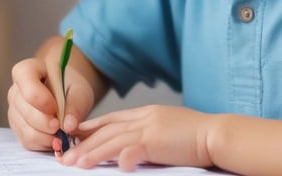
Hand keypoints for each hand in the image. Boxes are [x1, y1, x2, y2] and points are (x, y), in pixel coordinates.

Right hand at [7, 57, 93, 151]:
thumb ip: (75, 103)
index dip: (42, 100)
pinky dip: (43, 143)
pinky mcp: (18, 128)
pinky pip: (27, 140)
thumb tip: (68, 125)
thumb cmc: (69, 85)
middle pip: (25, 110)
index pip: (27, 86)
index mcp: (27, 71)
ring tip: (62, 133)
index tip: (56, 109)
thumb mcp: (79, 89)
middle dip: (46, 122)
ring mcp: (14, 110)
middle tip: (63, 127)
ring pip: (25, 129)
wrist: (64, 92)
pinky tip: (55, 138)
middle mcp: (15, 91)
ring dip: (46, 136)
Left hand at [60, 104, 215, 170]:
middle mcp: (143, 118)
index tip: (73, 137)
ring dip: (92, 152)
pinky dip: (122, 157)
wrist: (216, 134)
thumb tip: (128, 151)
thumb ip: (146, 136)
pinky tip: (113, 166)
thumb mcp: (164, 130)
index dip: (89, 128)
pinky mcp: (157, 140)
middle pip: (106, 130)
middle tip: (65, 156)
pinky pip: (134, 149)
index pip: (110, 120)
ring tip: (76, 163)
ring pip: (112, 139)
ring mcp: (149, 127)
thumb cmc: (194, 137)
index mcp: (144, 114)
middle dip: (83, 144)